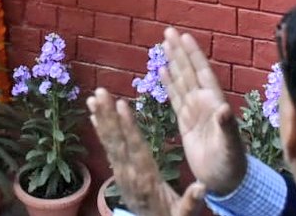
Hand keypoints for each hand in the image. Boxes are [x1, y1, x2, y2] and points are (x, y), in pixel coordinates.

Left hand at [88, 88, 205, 215]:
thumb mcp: (183, 214)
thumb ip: (191, 202)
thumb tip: (202, 187)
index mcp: (145, 179)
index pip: (136, 148)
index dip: (128, 127)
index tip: (121, 105)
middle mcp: (128, 174)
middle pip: (118, 141)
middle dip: (108, 115)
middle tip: (100, 92)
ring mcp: (120, 172)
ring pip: (110, 142)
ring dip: (101, 118)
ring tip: (93, 98)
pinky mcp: (117, 172)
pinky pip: (108, 147)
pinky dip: (101, 129)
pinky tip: (94, 115)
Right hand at [162, 28, 246, 194]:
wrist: (224, 180)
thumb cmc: (231, 162)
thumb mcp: (230, 145)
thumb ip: (226, 127)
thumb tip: (224, 109)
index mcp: (214, 102)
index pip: (202, 72)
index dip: (193, 54)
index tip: (184, 36)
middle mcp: (204, 101)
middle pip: (189, 71)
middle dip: (179, 51)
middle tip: (168, 31)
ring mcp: (194, 110)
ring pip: (181, 80)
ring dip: (173, 62)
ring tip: (163, 44)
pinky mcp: (185, 121)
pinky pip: (174, 97)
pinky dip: (168, 83)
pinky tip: (162, 69)